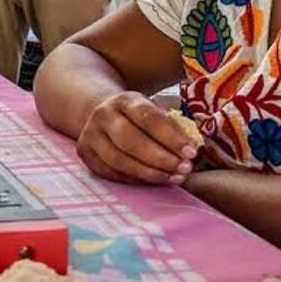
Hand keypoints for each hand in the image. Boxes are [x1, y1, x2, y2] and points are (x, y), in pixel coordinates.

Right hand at [76, 91, 199, 184]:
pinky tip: (154, 181)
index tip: (192, 152)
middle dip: (161, 158)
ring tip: (174, 178)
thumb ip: (171, 125)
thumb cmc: (139, 117)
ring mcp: (90, 134)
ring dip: (149, 173)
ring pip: (119, 160)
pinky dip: (134, 179)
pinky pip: (111, 172)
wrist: (102, 113)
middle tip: (184, 169)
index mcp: (125, 100)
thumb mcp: (153, 110)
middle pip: (131, 140)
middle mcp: (103, 115)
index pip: (148, 118)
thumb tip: (194, 146)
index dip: (171, 137)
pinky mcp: (85, 153)